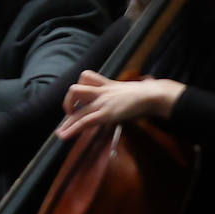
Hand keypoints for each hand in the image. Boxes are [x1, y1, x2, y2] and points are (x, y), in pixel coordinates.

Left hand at [55, 71, 184, 140]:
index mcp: (108, 84)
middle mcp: (102, 91)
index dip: (80, 87)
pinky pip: (84, 121)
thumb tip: (141, 88)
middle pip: (75, 89)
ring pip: (76, 106)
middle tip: (70, 114)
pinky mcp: (105, 113)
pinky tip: (64, 136)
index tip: (79, 101)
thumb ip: (129, 90)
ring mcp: (102, 102)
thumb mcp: (133, 89)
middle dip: (68, 103)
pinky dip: (72, 129)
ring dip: (67, 120)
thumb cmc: (147, 93)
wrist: (152, 95)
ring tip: (63, 130)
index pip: (86, 77)